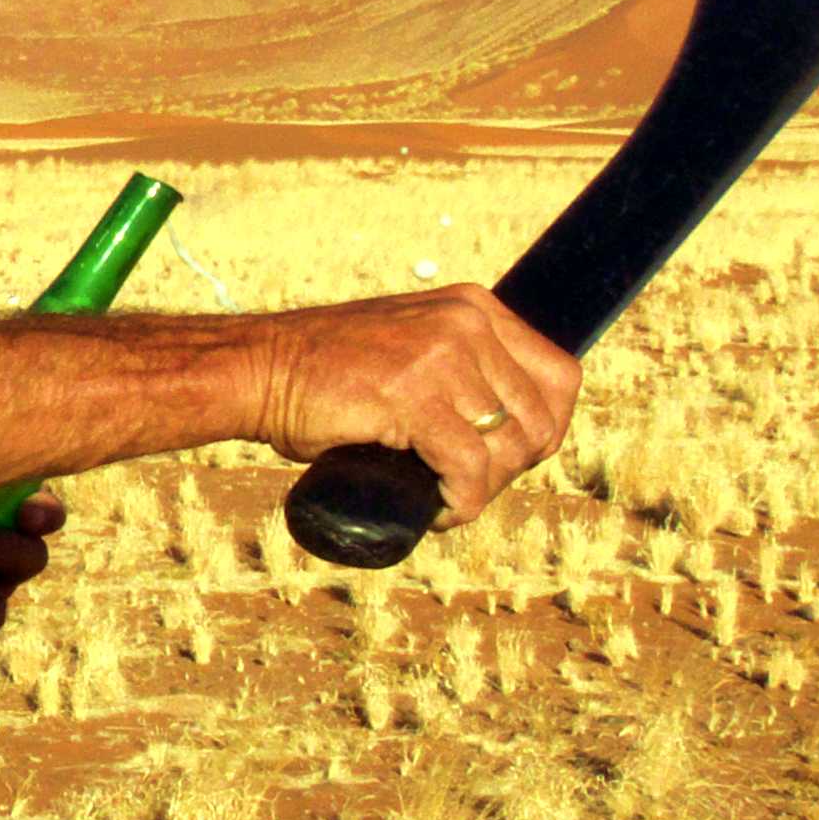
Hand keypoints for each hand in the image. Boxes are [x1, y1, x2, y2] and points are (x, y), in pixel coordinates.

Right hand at [252, 287, 580, 527]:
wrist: (260, 369)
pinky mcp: (412, 396)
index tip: (509, 460)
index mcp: (474, 308)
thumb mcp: (411, 345)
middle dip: (513, 469)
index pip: (559, 376)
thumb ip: (453, 361)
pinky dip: (462, 503)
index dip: (546, 430)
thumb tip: (501, 422)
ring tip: (447, 500)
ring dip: (483, 490)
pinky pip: (468, 468)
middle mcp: (467, 324)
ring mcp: (441, 357)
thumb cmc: (326, 372)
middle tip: (468, 486)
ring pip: (506, 448)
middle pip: (540, 419)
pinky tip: (440, 511)